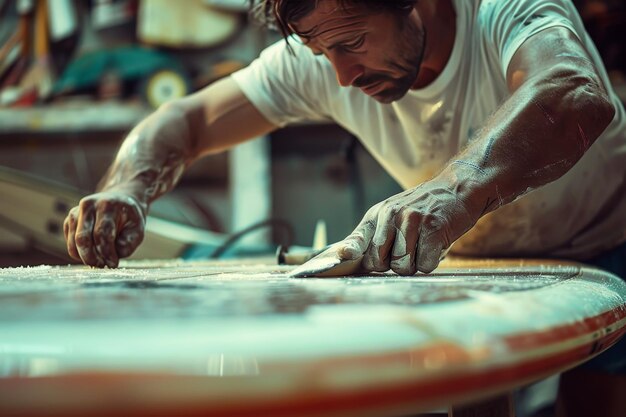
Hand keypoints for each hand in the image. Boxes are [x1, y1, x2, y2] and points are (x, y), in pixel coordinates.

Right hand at [63, 191, 146, 267]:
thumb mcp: (137, 229)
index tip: (113, 264)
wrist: (120, 202)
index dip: (106, 253)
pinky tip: (93, 253)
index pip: (101, 234)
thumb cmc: (129, 218)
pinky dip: (80, 253)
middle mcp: (88, 206)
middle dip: (92, 258)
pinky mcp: (69, 221)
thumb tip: (113, 255)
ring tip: (99, 262)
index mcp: (107, 206)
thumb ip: (128, 243)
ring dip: (85, 257)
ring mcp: (75, 213)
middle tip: (102, 266)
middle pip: (83, 238)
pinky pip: (70, 243)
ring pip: (73, 242)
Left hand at [336, 178, 478, 274]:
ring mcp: (412, 221)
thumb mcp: (393, 214)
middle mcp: (391, 215)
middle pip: (379, 263)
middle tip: (408, 249)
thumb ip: (374, 235)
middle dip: (393, 265)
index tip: (344, 256)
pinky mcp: (434, 229)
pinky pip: (425, 265)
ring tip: (423, 244)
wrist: (457, 189)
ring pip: (402, 267)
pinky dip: (432, 261)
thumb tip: (349, 256)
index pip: (358, 237)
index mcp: (378, 214)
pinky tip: (436, 244)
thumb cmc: (424, 209)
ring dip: (415, 264)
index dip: (349, 250)